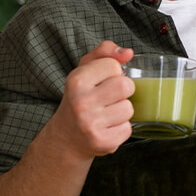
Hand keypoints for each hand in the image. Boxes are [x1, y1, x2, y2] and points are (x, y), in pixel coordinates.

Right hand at [48, 41, 135, 159]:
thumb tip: (128, 52)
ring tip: (106, 113)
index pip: (114, 66)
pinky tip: (107, 127)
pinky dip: (121, 128)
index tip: (101, 81)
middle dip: (122, 90)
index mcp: (77, 81)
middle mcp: (82, 102)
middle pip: (125, 86)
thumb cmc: (79, 98)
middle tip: (109, 97)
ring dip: (122, 110)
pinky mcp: (102, 142)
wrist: (66, 137)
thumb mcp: (84, 70)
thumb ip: (104, 53)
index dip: (112, 73)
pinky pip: (128, 128)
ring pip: (129, 109)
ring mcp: (91, 124)